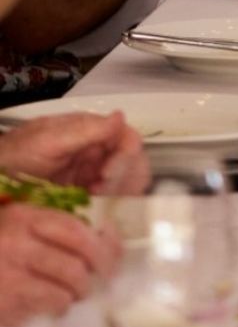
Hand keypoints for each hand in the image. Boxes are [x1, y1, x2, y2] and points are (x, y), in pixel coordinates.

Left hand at [0, 113, 149, 194]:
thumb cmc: (15, 158)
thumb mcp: (48, 142)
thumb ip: (85, 131)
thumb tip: (120, 116)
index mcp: (92, 132)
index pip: (128, 139)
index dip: (126, 156)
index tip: (107, 174)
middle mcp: (97, 151)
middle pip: (133, 162)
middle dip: (123, 178)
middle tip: (98, 191)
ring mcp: (92, 175)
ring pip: (127, 183)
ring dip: (117, 194)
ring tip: (92, 201)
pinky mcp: (86, 196)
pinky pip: (111, 201)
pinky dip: (110, 207)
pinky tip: (93, 210)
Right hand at [0, 204, 118, 323]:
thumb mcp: (23, 220)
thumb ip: (60, 225)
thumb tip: (105, 239)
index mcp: (26, 220)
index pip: (78, 234)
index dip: (103, 250)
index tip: (109, 262)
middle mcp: (16, 247)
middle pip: (74, 269)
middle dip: (88, 281)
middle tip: (86, 285)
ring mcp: (6, 279)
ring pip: (60, 296)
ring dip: (68, 299)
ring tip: (65, 297)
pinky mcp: (1, 305)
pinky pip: (35, 313)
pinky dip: (43, 312)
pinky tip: (39, 305)